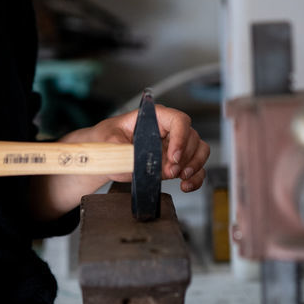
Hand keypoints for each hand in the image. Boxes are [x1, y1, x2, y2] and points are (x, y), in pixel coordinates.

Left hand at [91, 104, 210, 192]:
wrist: (103, 155)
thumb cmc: (106, 141)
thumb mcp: (110, 142)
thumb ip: (128, 151)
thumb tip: (150, 165)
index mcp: (155, 117)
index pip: (178, 120)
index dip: (180, 138)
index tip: (173, 157)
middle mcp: (168, 130)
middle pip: (192, 137)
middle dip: (186, 156)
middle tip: (171, 171)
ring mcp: (174, 147)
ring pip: (199, 150)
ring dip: (195, 165)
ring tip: (183, 177)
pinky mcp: (175, 163)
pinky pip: (195, 168)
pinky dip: (196, 177)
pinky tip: (186, 185)